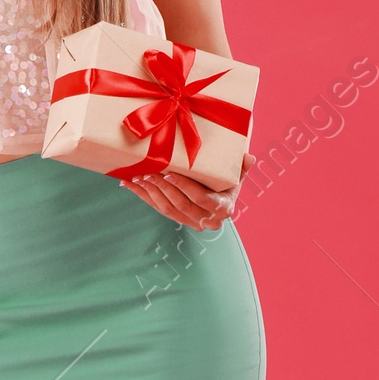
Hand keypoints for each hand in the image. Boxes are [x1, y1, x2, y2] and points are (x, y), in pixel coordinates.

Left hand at [120, 168, 238, 228]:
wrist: (221, 196)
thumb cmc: (228, 181)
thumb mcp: (237, 174)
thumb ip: (242, 167)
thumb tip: (249, 157)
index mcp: (223, 208)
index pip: (202, 199)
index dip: (185, 187)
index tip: (170, 174)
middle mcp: (207, 220)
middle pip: (181, 204)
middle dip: (163, 188)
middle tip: (149, 172)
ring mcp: (191, 222)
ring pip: (166, 209)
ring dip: (150, 193)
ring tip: (138, 177)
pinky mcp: (177, 219)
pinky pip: (157, 209)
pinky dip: (142, 196)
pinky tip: (129, 185)